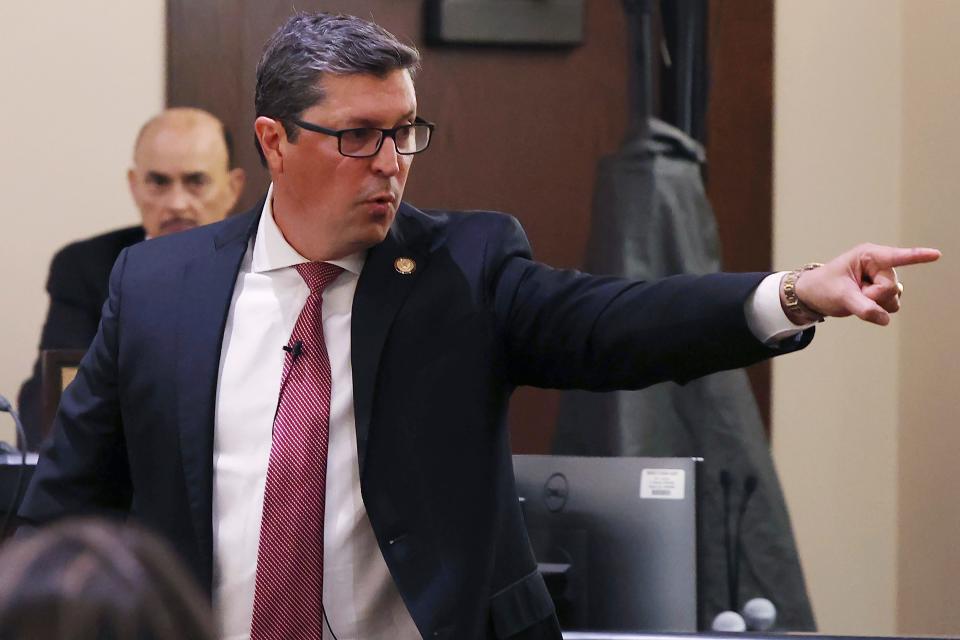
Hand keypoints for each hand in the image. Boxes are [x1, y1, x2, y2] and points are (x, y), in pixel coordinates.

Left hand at [793, 243, 940, 325]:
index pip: (897, 257)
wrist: (813, 295)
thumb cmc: (823, 287)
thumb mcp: (840, 296)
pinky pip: (889, 307)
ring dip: (876, 305)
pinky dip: (876, 311)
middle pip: (892, 287)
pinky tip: (861, 303)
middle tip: (854, 293)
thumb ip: (864, 307)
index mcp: (868, 256)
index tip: (936, 254)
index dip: (917, 256)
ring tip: (856, 297)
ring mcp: (882, 280)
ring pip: (894, 299)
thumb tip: (885, 319)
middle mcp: (879, 266)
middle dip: (874, 296)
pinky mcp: (881, 294)